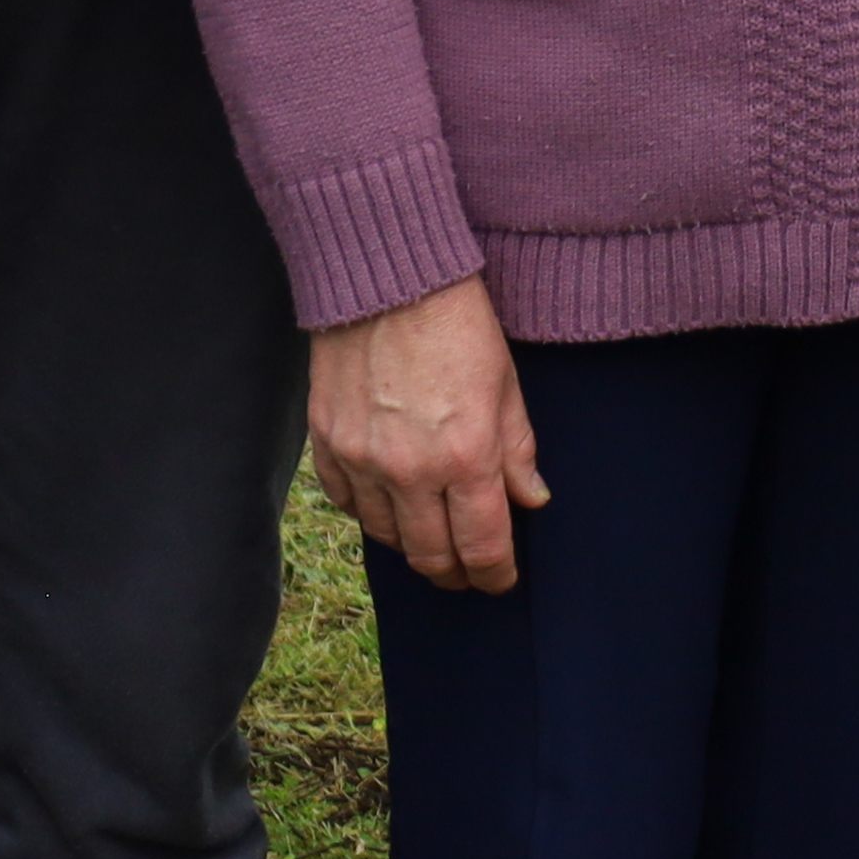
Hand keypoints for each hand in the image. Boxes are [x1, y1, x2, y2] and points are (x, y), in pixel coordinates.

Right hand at [309, 277, 545, 592]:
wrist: (388, 278)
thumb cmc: (458, 324)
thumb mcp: (506, 385)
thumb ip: (517, 451)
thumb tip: (531, 500)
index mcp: (466, 457)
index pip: (482, 546)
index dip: (495, 574)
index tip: (500, 579)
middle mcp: (411, 470)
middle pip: (431, 556)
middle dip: (454, 574)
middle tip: (467, 575)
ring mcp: (363, 459)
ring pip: (386, 537)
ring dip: (412, 547)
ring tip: (430, 541)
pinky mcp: (327, 443)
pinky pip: (345, 502)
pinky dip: (368, 513)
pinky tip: (387, 505)